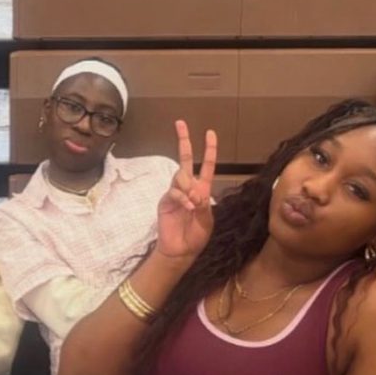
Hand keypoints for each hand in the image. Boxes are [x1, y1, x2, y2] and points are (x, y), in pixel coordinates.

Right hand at [156, 120, 217, 260]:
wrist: (181, 251)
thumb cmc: (196, 236)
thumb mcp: (207, 220)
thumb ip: (204, 204)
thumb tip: (196, 192)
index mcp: (202, 189)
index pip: (206, 165)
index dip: (209, 149)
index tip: (210, 133)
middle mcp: (188, 187)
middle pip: (185, 159)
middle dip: (183, 140)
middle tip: (180, 123)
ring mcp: (175, 193)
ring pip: (180, 176)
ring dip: (189, 188)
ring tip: (193, 205)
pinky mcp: (165, 201)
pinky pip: (173, 192)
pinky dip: (182, 198)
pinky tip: (188, 207)